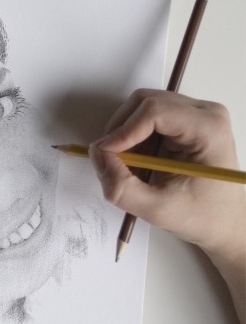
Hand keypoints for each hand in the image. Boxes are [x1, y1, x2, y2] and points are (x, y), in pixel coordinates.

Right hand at [89, 89, 245, 323]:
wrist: (226, 222)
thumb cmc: (202, 217)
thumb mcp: (158, 210)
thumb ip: (122, 187)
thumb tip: (97, 156)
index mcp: (208, 129)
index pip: (154, 110)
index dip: (123, 130)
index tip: (105, 155)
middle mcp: (205, 112)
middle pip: (146, 102)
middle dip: (121, 130)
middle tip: (111, 161)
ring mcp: (195, 113)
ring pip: (142, 107)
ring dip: (126, 134)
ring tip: (128, 166)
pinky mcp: (185, 120)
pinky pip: (146, 116)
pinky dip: (133, 137)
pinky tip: (139, 162)